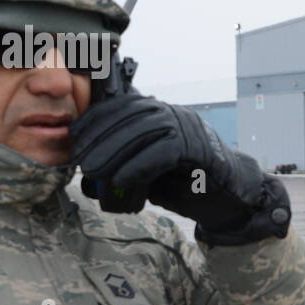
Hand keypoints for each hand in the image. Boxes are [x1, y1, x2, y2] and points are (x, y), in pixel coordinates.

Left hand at [69, 92, 290, 243]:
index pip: (122, 105)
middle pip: (130, 115)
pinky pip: (164, 151)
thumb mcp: (147, 171)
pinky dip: (138, 166)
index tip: (75, 138)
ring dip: (114, 151)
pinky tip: (121, 180)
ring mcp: (188, 129)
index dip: (95, 119)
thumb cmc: (185, 185)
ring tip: (95, 172)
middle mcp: (173, 115)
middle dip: (100, 137)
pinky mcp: (199, 148)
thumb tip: (88, 173)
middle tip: (82, 161)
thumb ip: (124, 163)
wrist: (228, 199)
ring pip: (145, 130)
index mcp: (159, 115)